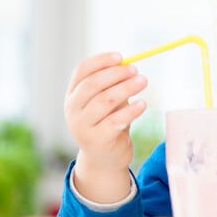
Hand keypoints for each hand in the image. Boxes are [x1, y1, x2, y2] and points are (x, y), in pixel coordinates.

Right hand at [64, 52, 147, 201]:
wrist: (104, 160)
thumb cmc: (106, 125)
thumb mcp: (106, 104)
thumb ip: (112, 86)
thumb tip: (128, 66)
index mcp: (72, 96)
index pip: (82, 71)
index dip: (101, 61)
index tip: (121, 57)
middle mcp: (72, 110)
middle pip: (93, 84)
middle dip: (116, 74)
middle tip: (136, 70)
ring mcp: (82, 126)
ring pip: (105, 100)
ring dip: (127, 88)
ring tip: (143, 81)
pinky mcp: (97, 140)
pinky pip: (116, 120)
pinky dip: (131, 110)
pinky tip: (142, 104)